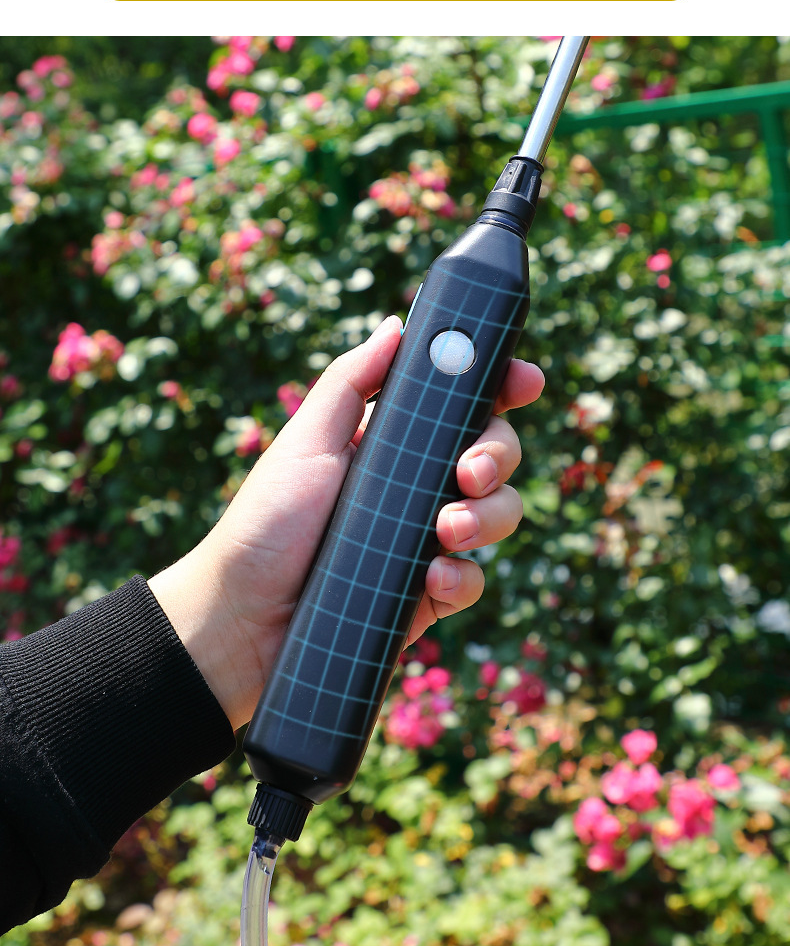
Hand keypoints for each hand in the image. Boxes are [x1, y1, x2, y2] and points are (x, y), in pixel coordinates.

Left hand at [149, 316, 543, 728]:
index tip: (523, 381)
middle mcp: (418, 485)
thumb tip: (398, 325)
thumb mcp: (306, 442)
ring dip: (487, 517)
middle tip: (468, 472)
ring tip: (447, 531)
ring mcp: (427, 541)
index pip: (463, 405)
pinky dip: (462, 578)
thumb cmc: (265, 524)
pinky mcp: (426, 595)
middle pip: (494, 454)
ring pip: (498, 514)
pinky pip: (472, 580)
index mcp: (393, 441)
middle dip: (497, 456)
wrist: (241, 621)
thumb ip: (350, 382)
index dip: (502, 388)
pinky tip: (433, 578)